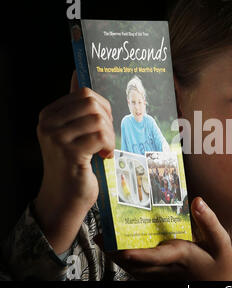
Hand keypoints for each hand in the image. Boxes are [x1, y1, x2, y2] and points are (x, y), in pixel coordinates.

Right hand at [34, 71, 114, 252]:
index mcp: (49, 115)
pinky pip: (101, 137)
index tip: (103, 125)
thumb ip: (76, 106)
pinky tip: (103, 156)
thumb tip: (77, 73)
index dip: (102, 107)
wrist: (64, 197)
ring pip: (99, 120)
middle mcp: (48, 124)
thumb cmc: (74, 163)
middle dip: (108, 120)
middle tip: (106, 137)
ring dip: (109, 136)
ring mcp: (57, 138)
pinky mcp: (70, 152)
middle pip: (92, 104)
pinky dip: (109, 146)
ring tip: (104, 149)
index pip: (84, 93)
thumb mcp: (73, 132)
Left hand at [105, 197, 231, 279]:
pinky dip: (126, 262)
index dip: (140, 256)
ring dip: (116, 258)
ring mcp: (162, 274)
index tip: (124, 251)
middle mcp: (167, 267)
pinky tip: (118, 252)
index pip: (157, 258)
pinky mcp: (160, 276)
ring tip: (103, 241)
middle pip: (136, 266)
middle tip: (100, 237)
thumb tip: (197, 201)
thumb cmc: (218, 263)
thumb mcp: (221, 242)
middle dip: (116, 254)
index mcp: (181, 256)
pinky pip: (138, 272)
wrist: (217, 284)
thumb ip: (209, 222)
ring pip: (134, 270)